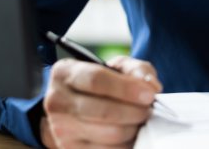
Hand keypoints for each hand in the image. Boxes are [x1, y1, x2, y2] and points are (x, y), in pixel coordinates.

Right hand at [39, 56, 159, 148]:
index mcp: (64, 73)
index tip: (149, 95)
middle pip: (104, 111)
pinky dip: (127, 143)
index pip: (96, 80)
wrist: (75, 109)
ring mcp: (61, 129)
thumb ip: (137, 70)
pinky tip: (131, 133)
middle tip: (149, 109)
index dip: (127, 88)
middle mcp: (57, 101)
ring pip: (110, 134)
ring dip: (134, 128)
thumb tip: (151, 87)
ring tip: (140, 119)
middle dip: (135, 111)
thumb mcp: (116, 67)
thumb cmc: (100, 85)